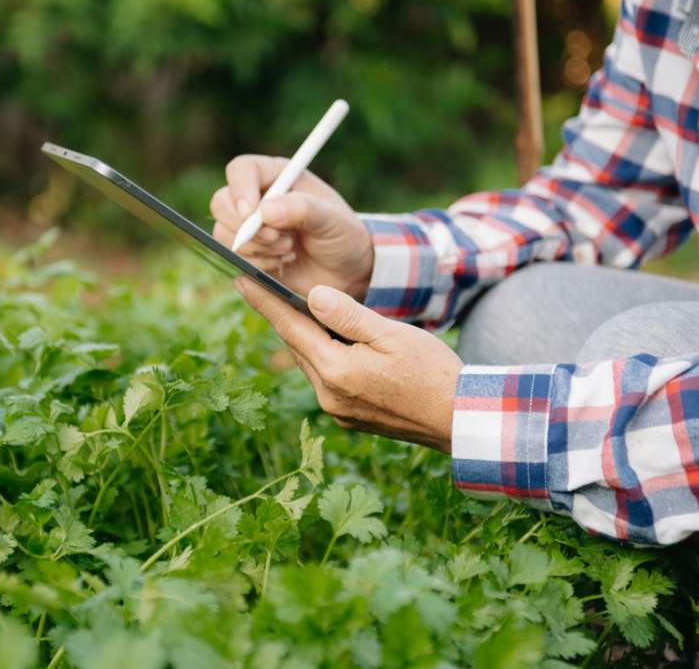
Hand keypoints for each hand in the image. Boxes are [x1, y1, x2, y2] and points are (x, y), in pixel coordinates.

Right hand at [211, 155, 373, 299]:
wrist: (344, 272)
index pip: (242, 170)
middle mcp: (258, 197)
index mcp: (278, 176)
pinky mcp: (247, 251)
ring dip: (257, 247)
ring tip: (289, 250)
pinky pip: (233, 256)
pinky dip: (257, 263)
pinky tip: (282, 262)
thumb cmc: (342, 236)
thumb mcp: (333, 220)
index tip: (251, 214)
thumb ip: (303, 209)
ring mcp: (248, 225)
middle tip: (278, 238)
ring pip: (223, 232)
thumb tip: (265, 210)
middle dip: (247, 227)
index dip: (240, 189)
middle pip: (222, 202)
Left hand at [235, 277, 461, 452]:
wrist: (459, 418)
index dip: (264, 302)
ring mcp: (338, 411)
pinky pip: (328, 380)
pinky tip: (338, 345)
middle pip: (299, 347)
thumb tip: (311, 295)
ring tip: (303, 312)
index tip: (240, 280)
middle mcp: (329, 396)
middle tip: (267, 289)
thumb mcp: (390, 334)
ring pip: (313, 364)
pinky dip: (327, 358)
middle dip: (285, 318)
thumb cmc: (432, 372)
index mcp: (336, 371)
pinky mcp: (351, 418)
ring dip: (309, 339)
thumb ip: (348, 314)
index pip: (290, 328)